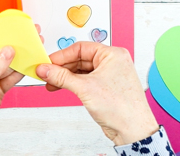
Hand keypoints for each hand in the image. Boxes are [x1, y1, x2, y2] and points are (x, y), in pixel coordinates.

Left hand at [0, 32, 22, 144]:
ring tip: (31, 50)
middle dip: (12, 46)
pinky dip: (18, 73)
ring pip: (5, 64)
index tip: (14, 29)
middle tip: (28, 39)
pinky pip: (9, 78)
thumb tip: (6, 51)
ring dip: (17, 59)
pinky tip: (27, 66)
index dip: (0, 34)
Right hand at [36, 41, 158, 145]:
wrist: (133, 131)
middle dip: (62, 68)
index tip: (48, 63)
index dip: (62, 55)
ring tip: (51, 82)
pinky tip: (61, 87)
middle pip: (80, 59)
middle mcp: (112, 62)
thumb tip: (46, 69)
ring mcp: (109, 75)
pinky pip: (85, 80)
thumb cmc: (122, 108)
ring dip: (65, 77)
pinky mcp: (105, 88)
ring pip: (81, 71)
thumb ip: (62, 77)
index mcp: (113, 55)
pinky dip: (72, 84)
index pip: (81, 48)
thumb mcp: (85, 88)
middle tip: (46, 73)